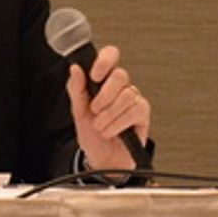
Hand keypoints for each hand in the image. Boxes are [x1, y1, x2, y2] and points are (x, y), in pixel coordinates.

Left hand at [66, 44, 151, 170]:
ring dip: (108, 115)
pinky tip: (113, 130)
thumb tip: (75, 68)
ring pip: (126, 95)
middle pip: (120, 75)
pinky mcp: (142, 113)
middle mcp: (121, 88)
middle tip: (95, 110)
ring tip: (101, 126)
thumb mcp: (78, 112)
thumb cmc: (93, 135)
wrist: (102, 160)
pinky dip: (118, 124)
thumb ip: (76, 89)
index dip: (105, 61)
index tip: (95, 75)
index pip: (111, 56)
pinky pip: (134, 110)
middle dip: (103, 96)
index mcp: (104, 81)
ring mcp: (133, 99)